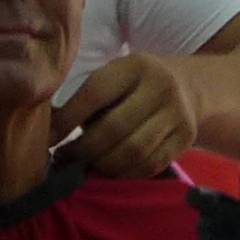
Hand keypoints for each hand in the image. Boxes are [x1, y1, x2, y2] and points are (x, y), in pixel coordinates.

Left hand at [55, 54, 201, 178]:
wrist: (191, 87)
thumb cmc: (136, 86)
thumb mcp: (115, 78)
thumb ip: (85, 100)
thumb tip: (48, 131)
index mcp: (136, 66)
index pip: (95, 93)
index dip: (68, 119)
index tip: (49, 140)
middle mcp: (161, 86)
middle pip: (114, 128)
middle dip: (84, 150)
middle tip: (67, 158)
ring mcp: (178, 114)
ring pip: (133, 151)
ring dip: (104, 165)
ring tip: (87, 166)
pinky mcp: (186, 138)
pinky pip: (150, 164)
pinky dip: (125, 173)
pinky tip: (112, 170)